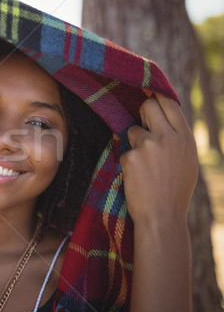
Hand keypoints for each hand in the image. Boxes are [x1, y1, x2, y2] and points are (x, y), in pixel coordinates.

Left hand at [120, 93, 197, 225]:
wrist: (162, 216)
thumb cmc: (175, 191)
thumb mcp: (186, 161)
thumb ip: (177, 139)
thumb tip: (164, 119)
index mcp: (186, 138)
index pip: (170, 104)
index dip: (158, 97)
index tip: (150, 96)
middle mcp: (168, 138)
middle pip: (148, 106)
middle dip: (142, 111)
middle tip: (142, 124)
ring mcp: (148, 146)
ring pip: (132, 130)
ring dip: (134, 143)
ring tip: (145, 166)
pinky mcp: (131, 157)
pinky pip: (124, 152)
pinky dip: (128, 163)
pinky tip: (137, 178)